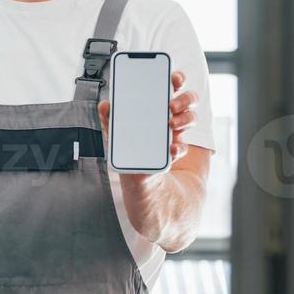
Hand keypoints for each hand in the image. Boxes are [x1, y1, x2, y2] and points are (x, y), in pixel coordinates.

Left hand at [98, 70, 198, 239]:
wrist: (162, 215)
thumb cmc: (136, 188)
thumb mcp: (120, 160)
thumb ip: (114, 131)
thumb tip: (105, 105)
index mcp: (138, 124)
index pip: (151, 93)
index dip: (165, 80)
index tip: (172, 77)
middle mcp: (156, 128)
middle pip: (174, 98)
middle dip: (179, 97)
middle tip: (172, 108)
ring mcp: (172, 139)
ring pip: (186, 113)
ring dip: (185, 116)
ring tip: (175, 130)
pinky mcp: (186, 153)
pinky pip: (189, 136)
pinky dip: (182, 141)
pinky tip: (173, 153)